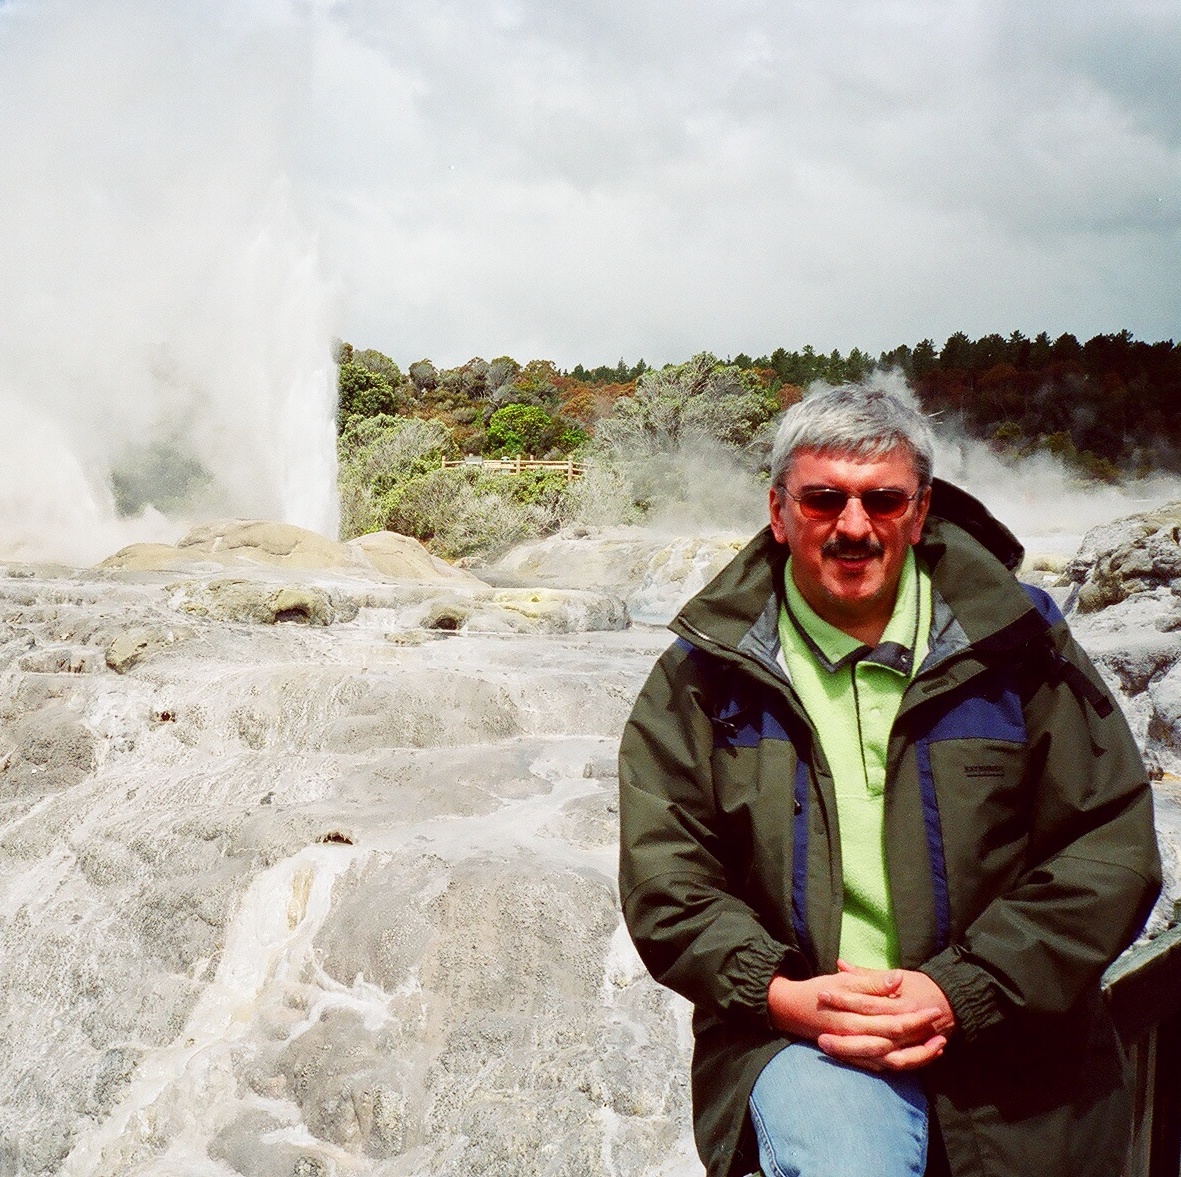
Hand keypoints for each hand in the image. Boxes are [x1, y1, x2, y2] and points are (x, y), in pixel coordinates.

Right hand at [767, 961, 953, 1072]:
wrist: (790, 1010)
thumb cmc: (817, 991)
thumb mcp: (843, 981)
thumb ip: (870, 982)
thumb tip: (897, 978)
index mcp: (854, 1016)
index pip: (891, 1019)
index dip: (915, 1016)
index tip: (933, 1008)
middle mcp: (856, 1037)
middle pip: (896, 1042)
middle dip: (921, 1035)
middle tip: (942, 1024)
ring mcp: (855, 1051)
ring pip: (893, 1061)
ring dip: (918, 1055)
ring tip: (939, 1046)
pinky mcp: (855, 1058)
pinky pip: (882, 1066)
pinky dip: (902, 1064)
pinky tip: (918, 1057)